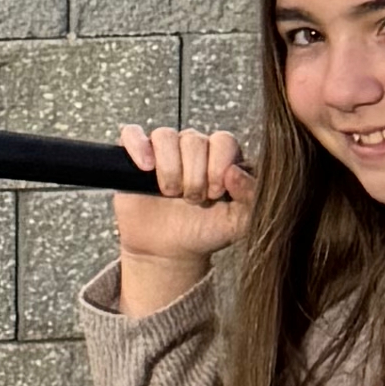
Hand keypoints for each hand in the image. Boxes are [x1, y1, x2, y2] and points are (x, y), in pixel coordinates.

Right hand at [111, 121, 251, 312]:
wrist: (169, 251)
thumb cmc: (207, 232)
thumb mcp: (240, 222)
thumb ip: (252, 196)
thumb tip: (235, 171)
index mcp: (222, 157)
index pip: (223, 141)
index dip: (218, 166)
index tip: (215, 194)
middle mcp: (194, 148)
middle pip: (194, 139)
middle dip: (193, 176)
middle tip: (192, 200)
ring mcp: (164, 150)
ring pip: (165, 136)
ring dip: (169, 169)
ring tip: (171, 193)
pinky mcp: (136, 155)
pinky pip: (132, 134)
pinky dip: (138, 147)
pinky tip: (146, 169)